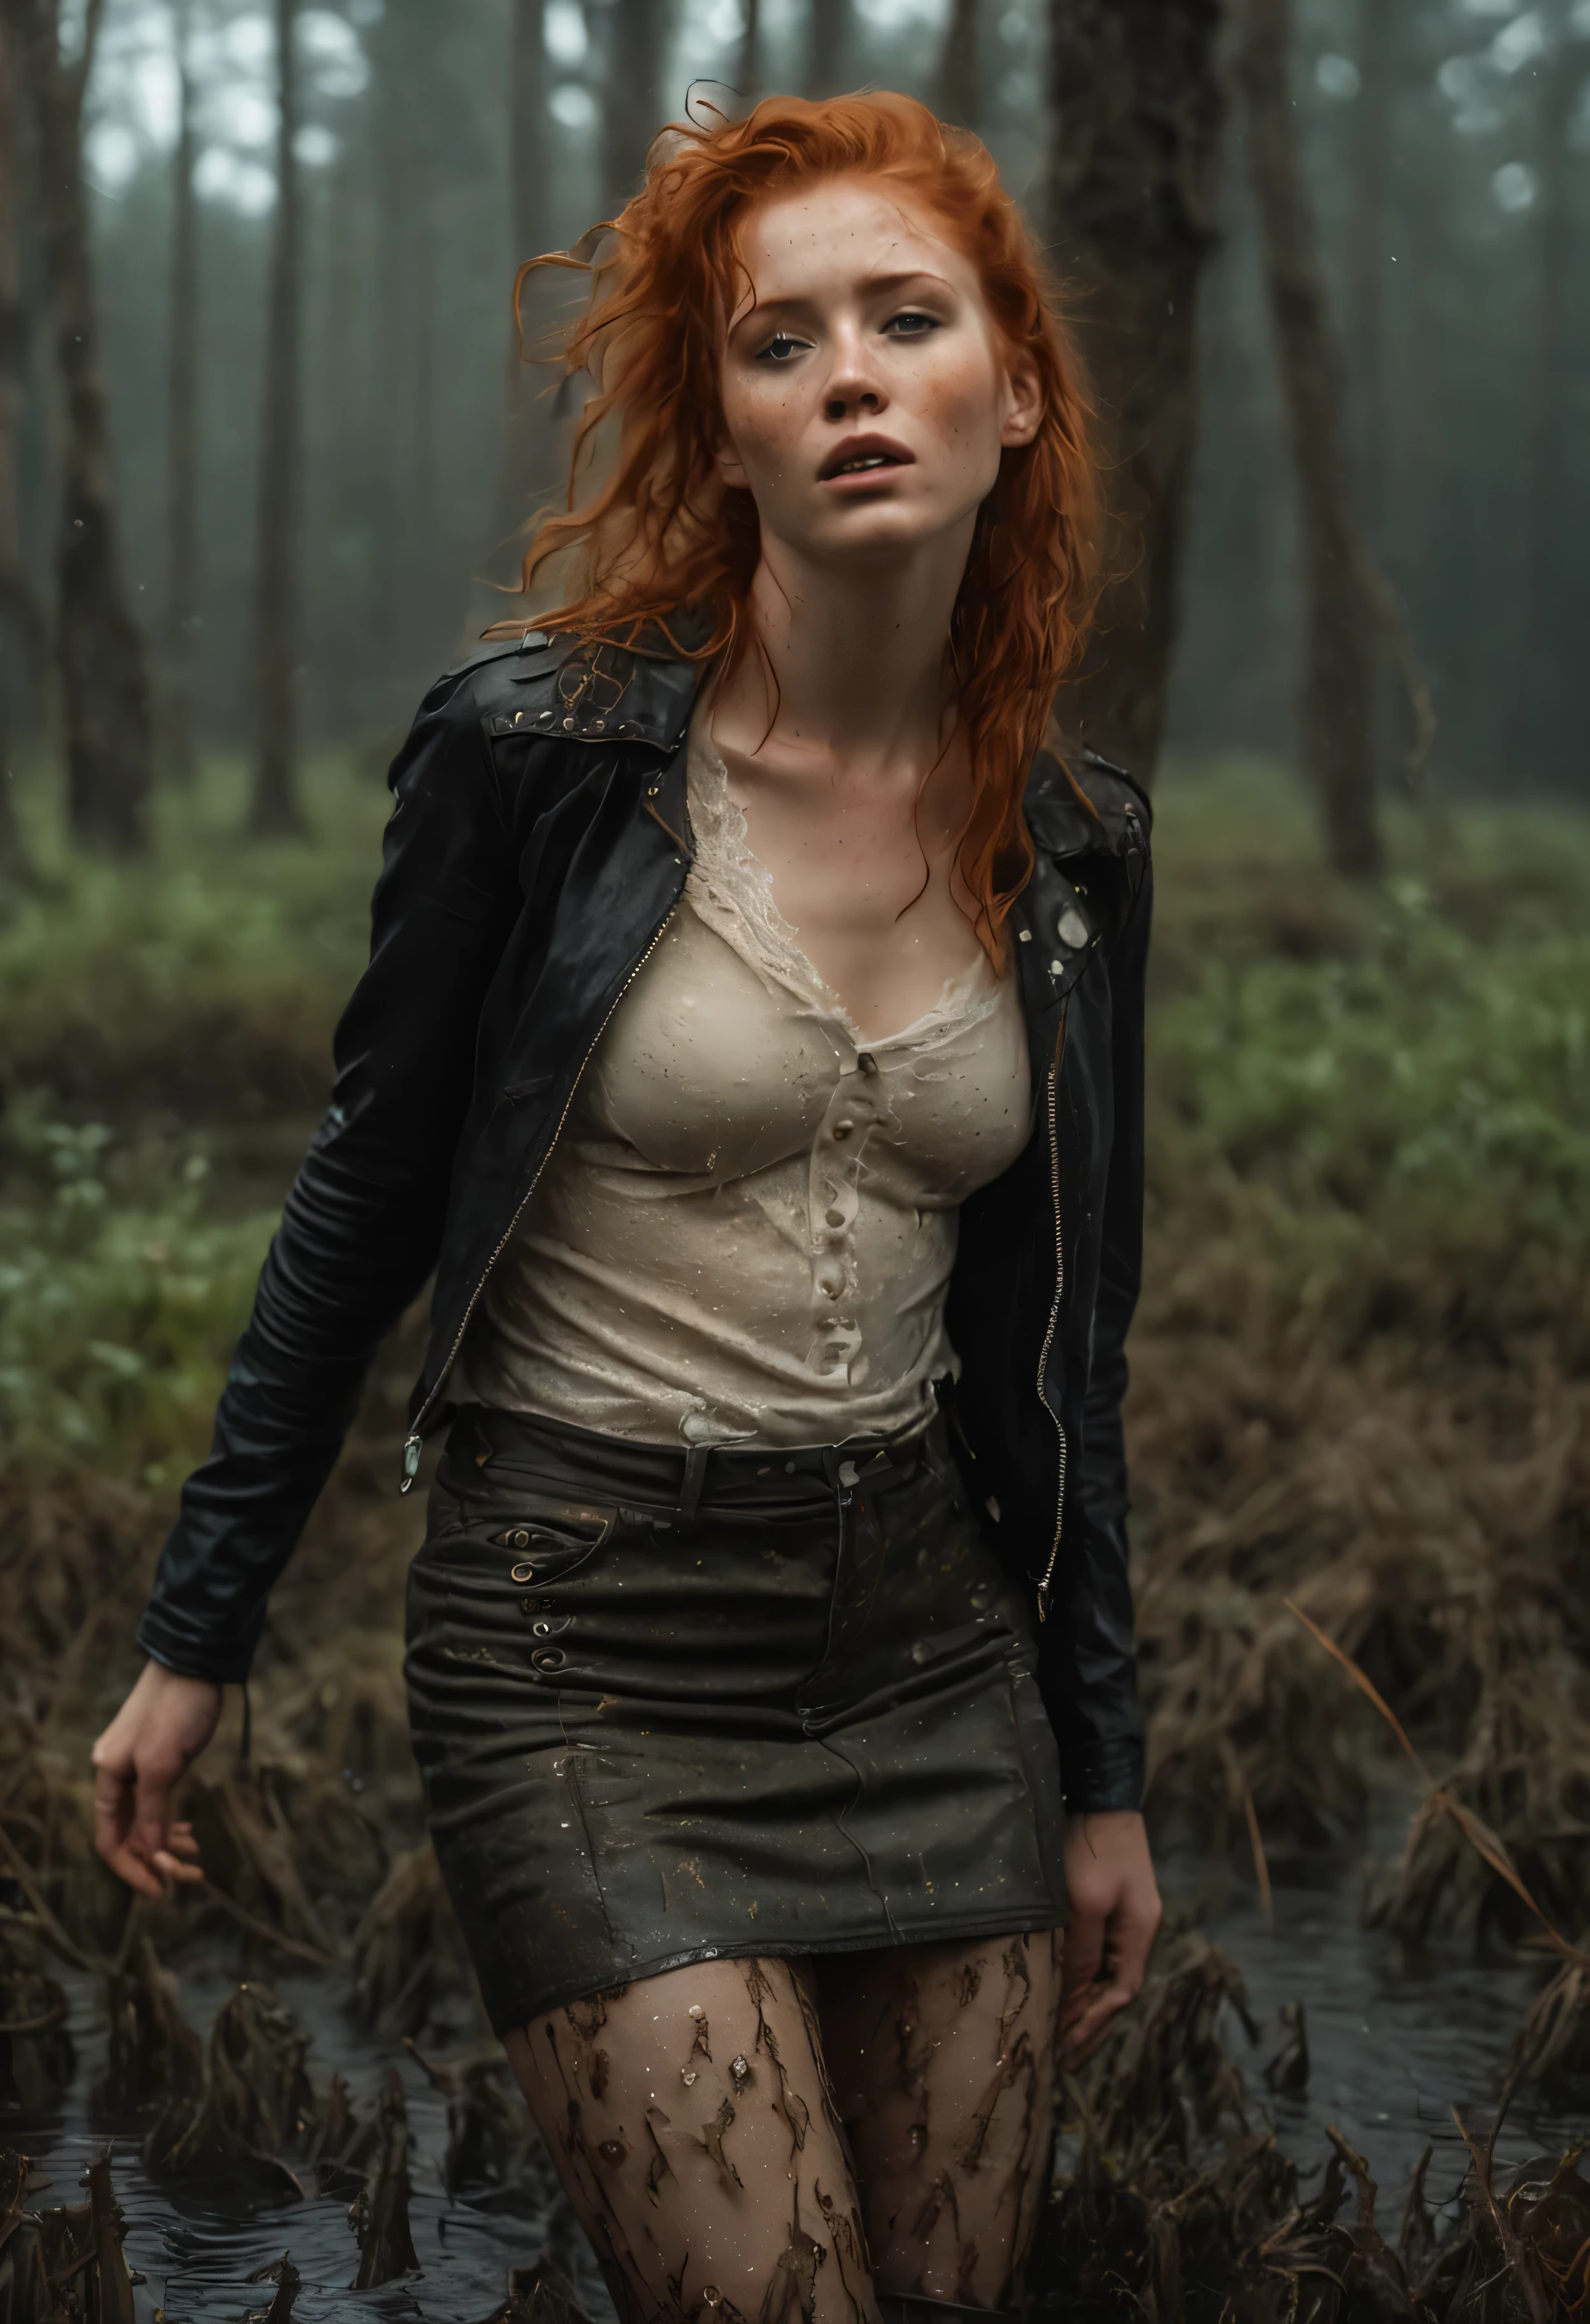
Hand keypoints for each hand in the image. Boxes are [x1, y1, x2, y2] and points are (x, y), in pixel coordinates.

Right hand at [91, 1659, 221, 1897]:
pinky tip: (188, 1834)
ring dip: (166, 1842)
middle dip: (155, 1858)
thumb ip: (152, 1811)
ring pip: (146, 1819)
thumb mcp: (162, 1765)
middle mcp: (117, 1773)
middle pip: (129, 1833)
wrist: (194, 1662)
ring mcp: (138, 1765)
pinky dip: (171, 1821)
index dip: (132, 1868)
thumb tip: (151, 1853)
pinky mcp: (160, 1757)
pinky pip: (158, 1802)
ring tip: (194, 1858)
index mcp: (108, 1776)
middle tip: (190, 1876)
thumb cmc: (176, 1711)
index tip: (161, 1890)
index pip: (110, 1839)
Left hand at [1059, 1808, 1160, 2064]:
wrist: (1099, 1795)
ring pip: (1107, 1973)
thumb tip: (1072, 1994)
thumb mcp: (1085, 1903)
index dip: (1094, 2021)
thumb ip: (1081, 1951)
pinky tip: (1065, 1987)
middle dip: (1092, 2024)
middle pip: (1117, 1989)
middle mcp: (1138, 1929)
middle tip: (1066, 2058)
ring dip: (1086, 2003)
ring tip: (1063, 2034)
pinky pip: (1098, 1953)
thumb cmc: (1092, 1848)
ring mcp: (1125, 1916)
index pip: (1120, 1992)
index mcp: (1139, 1932)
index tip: (1067, 2047)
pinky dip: (1083, 1976)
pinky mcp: (1109, 1903)